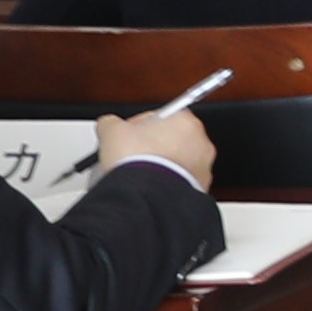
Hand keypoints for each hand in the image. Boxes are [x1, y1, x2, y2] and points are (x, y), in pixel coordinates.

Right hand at [97, 107, 220, 193]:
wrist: (148, 194)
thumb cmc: (137, 160)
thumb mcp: (111, 131)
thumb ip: (111, 122)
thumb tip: (108, 125)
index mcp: (184, 120)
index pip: (159, 116)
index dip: (138, 126)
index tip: (126, 136)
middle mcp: (200, 141)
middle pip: (171, 139)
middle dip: (151, 146)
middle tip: (131, 155)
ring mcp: (203, 166)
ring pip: (178, 161)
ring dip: (160, 165)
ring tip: (138, 173)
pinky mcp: (200, 186)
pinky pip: (181, 180)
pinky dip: (167, 182)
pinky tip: (149, 185)